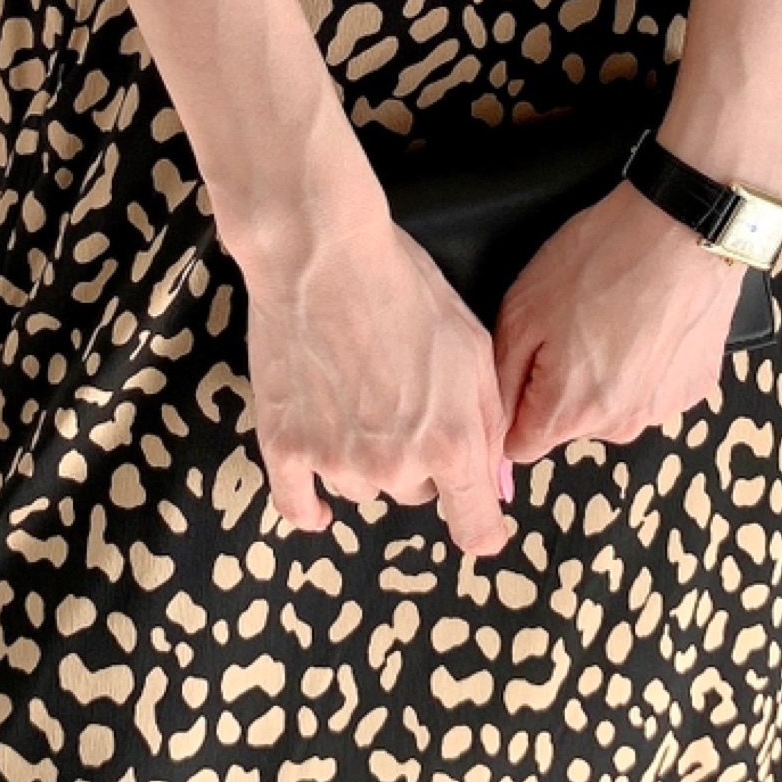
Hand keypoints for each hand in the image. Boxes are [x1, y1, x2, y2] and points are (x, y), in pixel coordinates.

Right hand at [234, 191, 512, 559]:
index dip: (481, 525)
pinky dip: (308, 505)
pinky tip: (315, 505)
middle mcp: (395, 464)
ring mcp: (336, 459)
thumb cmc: (406, 289)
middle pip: (416, 493)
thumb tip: (497, 485)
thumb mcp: (472, 346)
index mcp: (451, 443)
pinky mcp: (285, 445)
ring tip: (357, 402)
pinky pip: (297, 503)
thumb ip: (488, 422)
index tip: (478, 520)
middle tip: (404, 402)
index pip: (475, 526)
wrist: (322, 255)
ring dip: (366, 462)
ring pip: (362, 489)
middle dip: (419, 461)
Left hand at [493, 180, 742, 462]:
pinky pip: (652, 387)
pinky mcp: (695, 388)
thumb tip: (494, 424)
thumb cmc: (601, 259)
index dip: (513, 406)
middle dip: (561, 385)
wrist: (681, 227)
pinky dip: (645, 362)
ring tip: (612, 316)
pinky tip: (646, 319)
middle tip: (570, 325)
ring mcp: (662, 409)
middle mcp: (619, 425)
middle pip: (569, 424)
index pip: (520, 446)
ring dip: (606, 374)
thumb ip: (502, 380)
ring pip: (612, 406)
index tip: (523, 367)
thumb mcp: (522, 311)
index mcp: (569, 411)